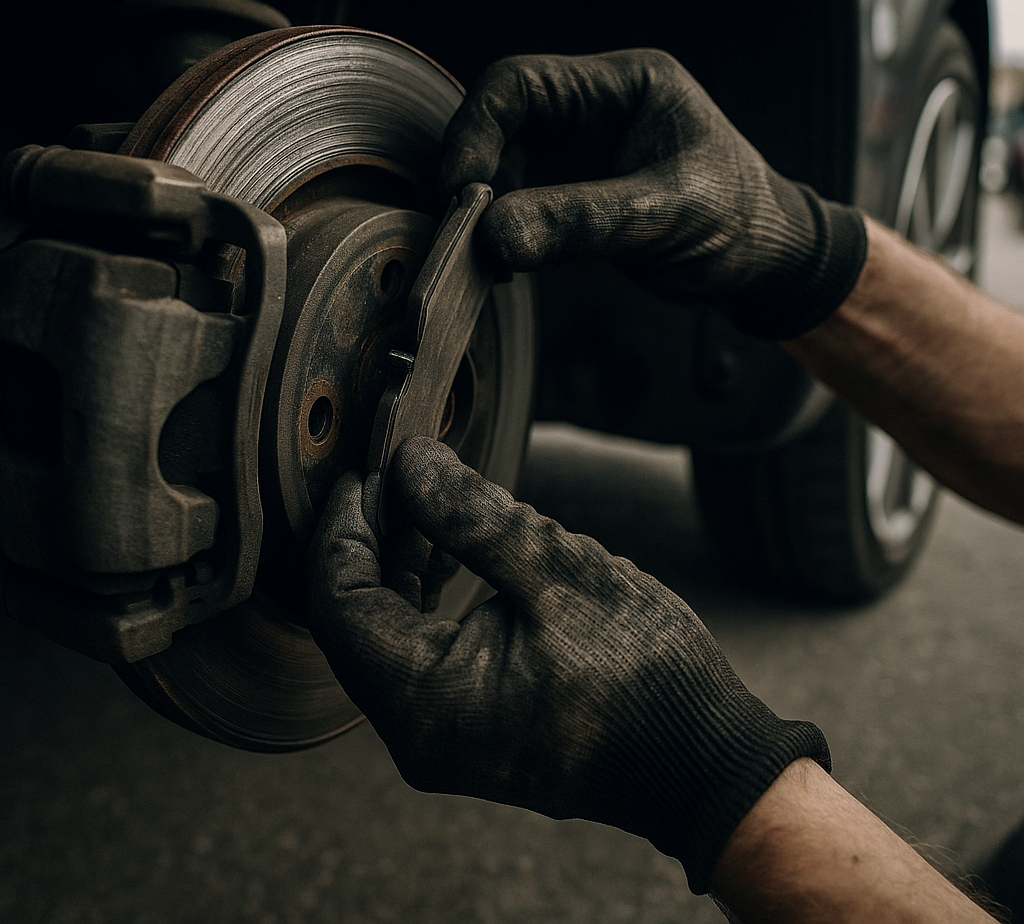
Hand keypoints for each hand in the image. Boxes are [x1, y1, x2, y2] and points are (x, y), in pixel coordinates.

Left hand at [308, 437, 829, 892]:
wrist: (699, 761)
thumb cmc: (645, 678)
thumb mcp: (559, 572)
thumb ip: (472, 514)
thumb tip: (408, 461)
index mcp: (426, 701)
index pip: (341, 603)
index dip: (343, 529)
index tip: (362, 472)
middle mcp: (416, 732)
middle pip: (354, 619)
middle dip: (369, 539)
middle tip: (395, 475)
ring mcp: (439, 736)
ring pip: (385, 633)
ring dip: (396, 564)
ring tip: (422, 500)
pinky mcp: (466, 726)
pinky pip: (418, 653)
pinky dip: (424, 598)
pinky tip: (446, 551)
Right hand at [440, 49, 865, 338]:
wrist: (766, 264)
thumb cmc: (740, 221)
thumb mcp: (664, 215)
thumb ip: (580, 221)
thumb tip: (495, 236)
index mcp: (621, 86)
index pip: (518, 85)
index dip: (475, 130)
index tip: (461, 188)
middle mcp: (592, 114)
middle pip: (500, 127)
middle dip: (474, 176)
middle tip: (463, 229)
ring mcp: (580, 158)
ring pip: (502, 172)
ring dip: (484, 212)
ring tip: (483, 256)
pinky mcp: (574, 200)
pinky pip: (519, 210)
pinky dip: (503, 236)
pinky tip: (505, 264)